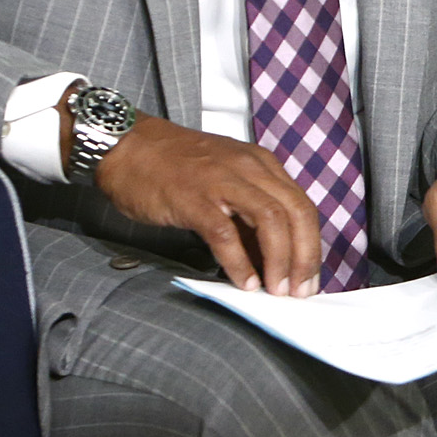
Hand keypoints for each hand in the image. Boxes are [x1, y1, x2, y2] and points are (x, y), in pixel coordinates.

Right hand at [90, 112, 322, 296]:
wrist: (125, 146)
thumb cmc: (173, 167)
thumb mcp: (224, 180)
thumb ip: (249, 214)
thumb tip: (271, 258)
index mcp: (261, 164)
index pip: (302, 206)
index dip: (311, 245)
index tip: (310, 276)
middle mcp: (248, 168)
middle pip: (296, 213)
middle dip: (304, 257)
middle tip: (300, 291)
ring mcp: (221, 181)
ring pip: (270, 220)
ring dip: (279, 260)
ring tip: (276, 290)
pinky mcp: (193, 198)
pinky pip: (226, 234)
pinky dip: (239, 263)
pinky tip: (243, 282)